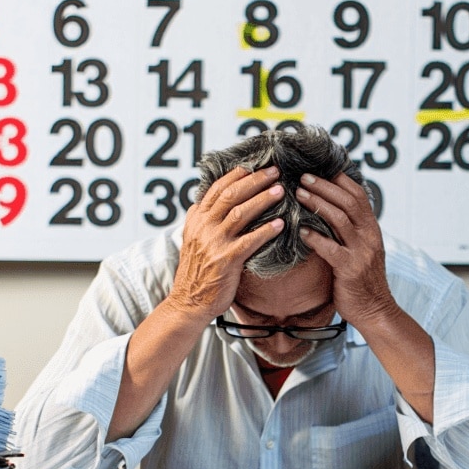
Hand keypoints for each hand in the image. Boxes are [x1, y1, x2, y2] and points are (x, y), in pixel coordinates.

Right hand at [167, 166, 284, 320]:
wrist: (188, 302)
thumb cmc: (197, 272)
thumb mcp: (193, 239)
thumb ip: (203, 220)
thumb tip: (211, 201)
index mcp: (196, 219)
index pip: (216, 188)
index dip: (236, 175)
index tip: (253, 166)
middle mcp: (203, 227)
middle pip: (231, 194)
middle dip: (255, 180)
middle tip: (274, 171)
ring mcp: (214, 243)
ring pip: (241, 212)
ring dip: (263, 199)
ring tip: (280, 191)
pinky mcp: (226, 260)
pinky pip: (250, 241)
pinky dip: (266, 230)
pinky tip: (280, 224)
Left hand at [296, 173, 398, 326]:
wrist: (376, 311)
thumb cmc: (361, 281)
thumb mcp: (361, 250)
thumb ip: (348, 232)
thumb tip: (326, 211)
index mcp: (372, 229)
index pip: (357, 195)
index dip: (338, 179)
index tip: (318, 168)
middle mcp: (369, 236)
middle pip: (348, 201)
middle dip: (324, 186)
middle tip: (302, 176)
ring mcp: (362, 252)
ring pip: (340, 218)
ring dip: (318, 203)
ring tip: (298, 194)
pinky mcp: (350, 269)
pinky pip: (331, 248)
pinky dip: (315, 237)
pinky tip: (301, 230)